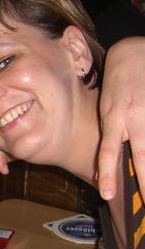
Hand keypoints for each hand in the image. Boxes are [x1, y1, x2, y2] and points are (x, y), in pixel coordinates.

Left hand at [97, 37, 144, 199]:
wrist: (132, 54)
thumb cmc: (117, 87)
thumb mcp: (107, 110)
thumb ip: (112, 135)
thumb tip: (112, 162)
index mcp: (113, 120)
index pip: (109, 152)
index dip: (107, 173)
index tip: (107, 194)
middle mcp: (133, 119)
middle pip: (141, 155)